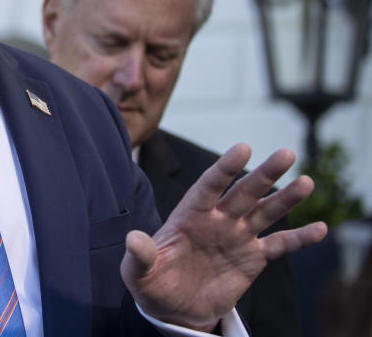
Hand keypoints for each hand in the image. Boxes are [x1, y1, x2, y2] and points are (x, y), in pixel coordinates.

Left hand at [121, 143, 326, 331]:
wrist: (173, 307)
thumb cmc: (151, 283)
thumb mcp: (138, 272)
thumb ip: (139, 255)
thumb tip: (133, 239)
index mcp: (189, 216)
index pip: (209, 186)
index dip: (225, 168)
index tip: (243, 148)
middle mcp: (217, 220)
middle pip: (243, 193)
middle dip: (264, 174)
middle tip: (286, 153)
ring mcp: (236, 236)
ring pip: (264, 212)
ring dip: (285, 198)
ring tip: (306, 182)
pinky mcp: (252, 258)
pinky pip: (279, 245)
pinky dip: (299, 238)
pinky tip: (321, 229)